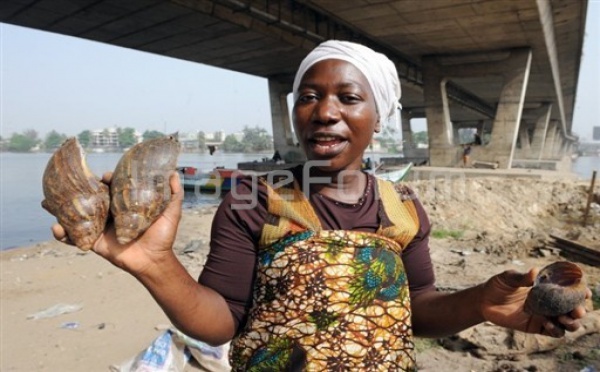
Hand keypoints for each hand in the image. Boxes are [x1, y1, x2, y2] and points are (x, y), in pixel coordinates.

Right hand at [52, 171, 183, 275]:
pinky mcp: (93, 241)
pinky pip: (74, 237)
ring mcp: (100, 226)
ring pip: (77, 215)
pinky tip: (55, 227)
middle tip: (67, 182)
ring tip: (47, 203)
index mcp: (124, 204)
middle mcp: (109, 213)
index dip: (106, 179)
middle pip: (90, 197)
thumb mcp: (171, 213)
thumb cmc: (163, 236)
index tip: (105, 176)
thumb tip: (174, 173)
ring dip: (61, 209)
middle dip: (77, 189)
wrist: (155, 260)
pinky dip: (62, 233)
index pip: (111, 187)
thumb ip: (173, 194)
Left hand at [480, 268, 590, 337]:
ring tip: (564, 318)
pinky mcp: (537, 327)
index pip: (569, 291)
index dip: (580, 292)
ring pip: (568, 323)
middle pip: (574, 309)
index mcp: (547, 288)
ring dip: (572, 323)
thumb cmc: (498, 285)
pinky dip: (556, 330)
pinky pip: (554, 332)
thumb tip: (535, 272)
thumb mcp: (508, 278)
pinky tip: (547, 323)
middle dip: (580, 310)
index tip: (584, 293)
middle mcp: (550, 302)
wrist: (483, 301)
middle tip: (577, 310)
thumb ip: (521, 277)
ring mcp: (545, 315)